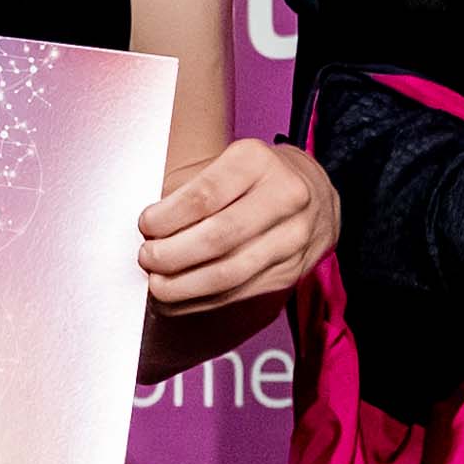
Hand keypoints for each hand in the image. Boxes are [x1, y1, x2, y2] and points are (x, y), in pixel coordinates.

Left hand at [137, 138, 339, 319]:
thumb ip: (193, 190)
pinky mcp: (290, 272)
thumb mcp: (230, 163)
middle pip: (217, 238)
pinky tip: (176, 300)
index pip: (204, 196)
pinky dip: (200, 301)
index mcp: (258, 162)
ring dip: (183, 286)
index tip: (146, 226)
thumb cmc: (258, 177)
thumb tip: (150, 232)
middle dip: (172, 255)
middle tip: (147, 257)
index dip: (167, 218)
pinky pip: (238, 293)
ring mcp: (291, 239)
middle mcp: (284, 198)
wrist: (317, 197)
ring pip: (228, 273)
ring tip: (156, 284)